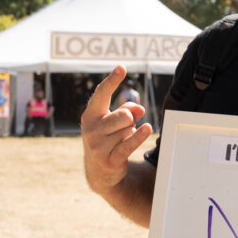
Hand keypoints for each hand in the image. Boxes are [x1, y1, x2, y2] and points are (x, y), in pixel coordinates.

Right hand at [81, 64, 152, 195]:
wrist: (100, 171)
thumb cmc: (108, 138)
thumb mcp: (114, 122)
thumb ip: (127, 110)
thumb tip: (139, 110)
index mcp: (90, 115)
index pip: (101, 94)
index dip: (112, 80)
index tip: (122, 67)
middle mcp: (91, 129)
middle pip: (124, 115)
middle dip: (130, 120)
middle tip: (125, 127)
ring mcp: (98, 145)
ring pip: (128, 130)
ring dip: (131, 134)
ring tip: (120, 141)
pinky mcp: (109, 159)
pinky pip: (130, 143)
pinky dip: (140, 136)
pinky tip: (147, 129)